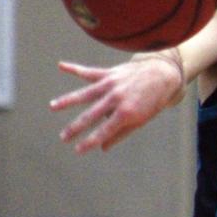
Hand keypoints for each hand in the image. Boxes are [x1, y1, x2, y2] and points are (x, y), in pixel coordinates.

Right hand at [50, 54, 183, 153]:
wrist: (163, 75)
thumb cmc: (152, 101)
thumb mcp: (141, 121)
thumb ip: (121, 133)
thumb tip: (102, 147)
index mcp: (126, 112)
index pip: (104, 131)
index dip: (90, 142)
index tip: (77, 150)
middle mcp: (117, 98)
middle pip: (91, 115)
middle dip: (75, 127)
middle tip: (63, 137)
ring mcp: (112, 84)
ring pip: (85, 93)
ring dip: (67, 100)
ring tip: (52, 106)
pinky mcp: (109, 73)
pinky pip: (89, 72)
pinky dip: (75, 68)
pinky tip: (61, 65)